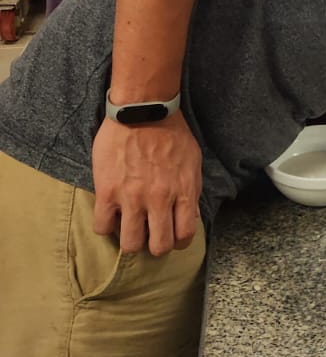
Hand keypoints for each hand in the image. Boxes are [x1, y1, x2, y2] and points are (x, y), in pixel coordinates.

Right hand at [92, 112, 202, 255]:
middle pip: (159, 246)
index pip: (184, 235)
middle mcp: (159, 199)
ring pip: (130, 244)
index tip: (171, 236)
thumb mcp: (193, 161)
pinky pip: (102, 227)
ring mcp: (132, 197)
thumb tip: (188, 216)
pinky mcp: (107, 191)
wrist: (143, 110)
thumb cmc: (172, 133)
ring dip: (131, 241)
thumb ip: (191, 190)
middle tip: (149, 235)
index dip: (178, 242)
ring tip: (129, 229)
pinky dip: (106, 227)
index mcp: (183, 192)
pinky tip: (110, 216)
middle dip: (155, 246)